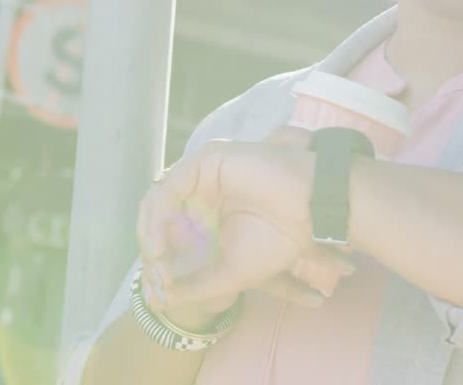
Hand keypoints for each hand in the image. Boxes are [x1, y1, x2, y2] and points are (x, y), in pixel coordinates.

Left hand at [136, 128, 338, 323]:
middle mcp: (201, 191)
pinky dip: (159, 217)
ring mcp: (203, 174)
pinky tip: (162, 244)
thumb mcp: (229, 273)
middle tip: (158, 283)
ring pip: (157, 201)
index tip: (158, 296)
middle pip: (156, 218)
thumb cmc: (278, 240)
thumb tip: (160, 301)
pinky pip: (169, 187)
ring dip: (150, 235)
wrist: (312, 213)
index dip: (157, 265)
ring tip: (159, 264)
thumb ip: (195, 285)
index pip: (167, 235)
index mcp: (207, 213)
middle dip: (151, 252)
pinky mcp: (207, 160)